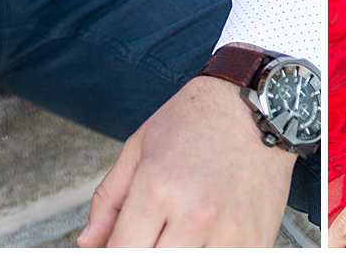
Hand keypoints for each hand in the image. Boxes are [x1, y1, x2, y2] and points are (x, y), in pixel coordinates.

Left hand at [78, 75, 294, 246]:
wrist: (257, 105)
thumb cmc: (197, 121)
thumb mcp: (140, 148)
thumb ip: (109, 200)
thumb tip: (88, 243)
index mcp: (158, 188)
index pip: (121, 252)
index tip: (119, 245)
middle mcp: (194, 214)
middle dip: (144, 253)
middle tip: (149, 235)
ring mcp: (229, 232)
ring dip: (178, 253)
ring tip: (177, 234)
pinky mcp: (256, 242)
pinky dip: (210, 254)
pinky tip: (206, 238)